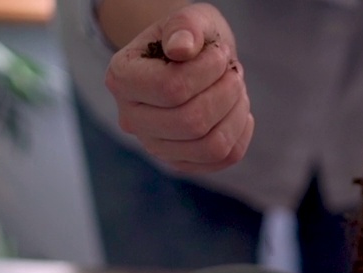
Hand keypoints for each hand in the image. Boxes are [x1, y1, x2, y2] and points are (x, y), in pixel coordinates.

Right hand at [104, 3, 253, 173]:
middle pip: (191, 122)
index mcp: (122, 79)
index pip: (170, 88)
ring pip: (210, 147)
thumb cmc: (188, 39)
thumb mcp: (188, 19)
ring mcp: (154, 146)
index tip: (220, 54)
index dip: (207, 71)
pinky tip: (237, 109)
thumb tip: (181, 48)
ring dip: (235, 113)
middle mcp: (131, 119)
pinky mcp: (179, 162)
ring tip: (236, 89)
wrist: (191, 61)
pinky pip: (222, 159)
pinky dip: (240, 132)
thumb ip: (184, 27)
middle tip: (233, 72)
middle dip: (226, 93)